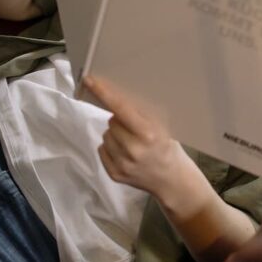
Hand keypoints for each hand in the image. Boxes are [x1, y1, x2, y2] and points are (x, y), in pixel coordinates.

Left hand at [85, 75, 184, 197]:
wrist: (171, 180)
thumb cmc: (168, 147)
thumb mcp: (163, 127)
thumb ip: (142, 114)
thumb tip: (119, 96)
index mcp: (148, 133)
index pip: (121, 108)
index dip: (104, 93)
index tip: (89, 81)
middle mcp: (133, 149)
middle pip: (112, 121)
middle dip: (120, 120)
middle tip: (135, 128)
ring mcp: (122, 164)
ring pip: (105, 135)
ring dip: (115, 134)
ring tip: (131, 142)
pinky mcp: (114, 174)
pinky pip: (102, 149)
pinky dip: (110, 147)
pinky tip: (125, 152)